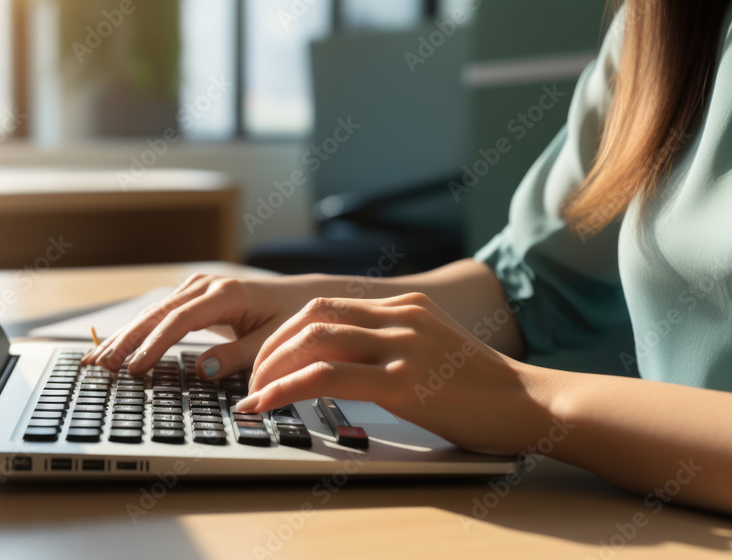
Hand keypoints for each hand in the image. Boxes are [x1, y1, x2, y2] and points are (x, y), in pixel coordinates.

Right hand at [81, 273, 325, 377]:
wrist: (303, 297)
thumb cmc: (291, 318)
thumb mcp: (272, 340)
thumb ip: (238, 356)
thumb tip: (202, 371)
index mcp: (225, 293)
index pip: (180, 320)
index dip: (154, 345)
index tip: (135, 367)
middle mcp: (206, 286)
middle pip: (157, 313)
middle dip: (126, 339)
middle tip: (100, 365)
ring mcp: (197, 288)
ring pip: (153, 312)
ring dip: (125, 335)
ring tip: (97, 359)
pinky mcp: (193, 296)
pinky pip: (160, 314)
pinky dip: (138, 330)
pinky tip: (118, 345)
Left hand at [238, 292, 549, 455]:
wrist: (532, 404)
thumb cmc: (484, 389)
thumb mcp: (433, 351)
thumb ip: (393, 347)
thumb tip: (344, 366)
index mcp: (404, 307)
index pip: (326, 308)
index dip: (286, 332)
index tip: (267, 358)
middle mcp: (399, 316)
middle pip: (311, 317)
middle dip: (271, 348)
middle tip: (252, 378)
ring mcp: (401, 345)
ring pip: (312, 342)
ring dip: (271, 368)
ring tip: (254, 395)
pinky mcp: (402, 380)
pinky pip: (327, 378)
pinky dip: (286, 389)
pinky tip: (269, 403)